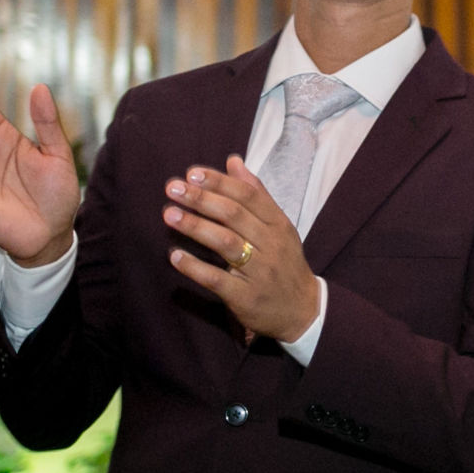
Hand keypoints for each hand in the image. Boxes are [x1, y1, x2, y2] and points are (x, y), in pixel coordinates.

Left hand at [164, 157, 318, 344]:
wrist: (303, 311)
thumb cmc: (285, 264)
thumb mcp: (279, 227)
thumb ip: (257, 194)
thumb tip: (233, 161)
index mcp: (279, 225)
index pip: (249, 196)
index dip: (220, 182)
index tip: (192, 173)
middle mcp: (272, 246)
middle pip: (234, 216)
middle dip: (202, 199)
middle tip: (172, 188)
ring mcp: (260, 272)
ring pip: (226, 243)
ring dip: (195, 227)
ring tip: (169, 214)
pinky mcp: (246, 297)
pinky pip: (217, 279)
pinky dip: (195, 267)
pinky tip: (175, 256)